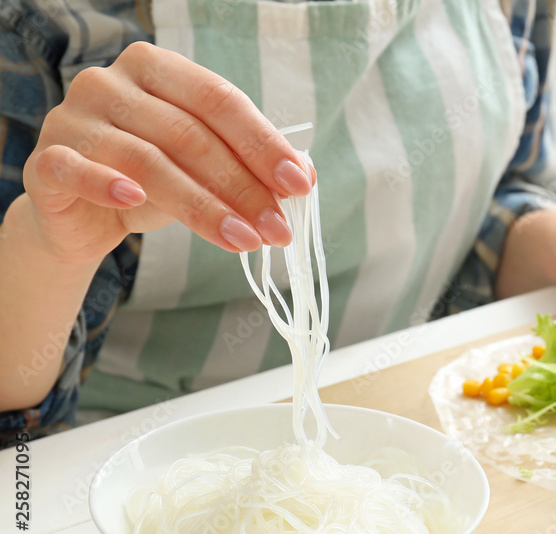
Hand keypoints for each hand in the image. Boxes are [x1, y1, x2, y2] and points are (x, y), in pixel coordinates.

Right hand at [21, 41, 311, 264]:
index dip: (263, 144)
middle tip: (279, 229)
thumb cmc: (152, 181)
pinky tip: (134, 203)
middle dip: (244, 187)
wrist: (83, 216)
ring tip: (245, 241)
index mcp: (156, 67)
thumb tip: (306, 174)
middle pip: (191, 135)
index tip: (299, 185)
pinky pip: (78, 171)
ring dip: (204, 207)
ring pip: (149, 161)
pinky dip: (107, 185)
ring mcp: (74, 118)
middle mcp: (110, 82)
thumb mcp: (204, 167)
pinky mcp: (46, 160)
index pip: (220, 101)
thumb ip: (247, 163)